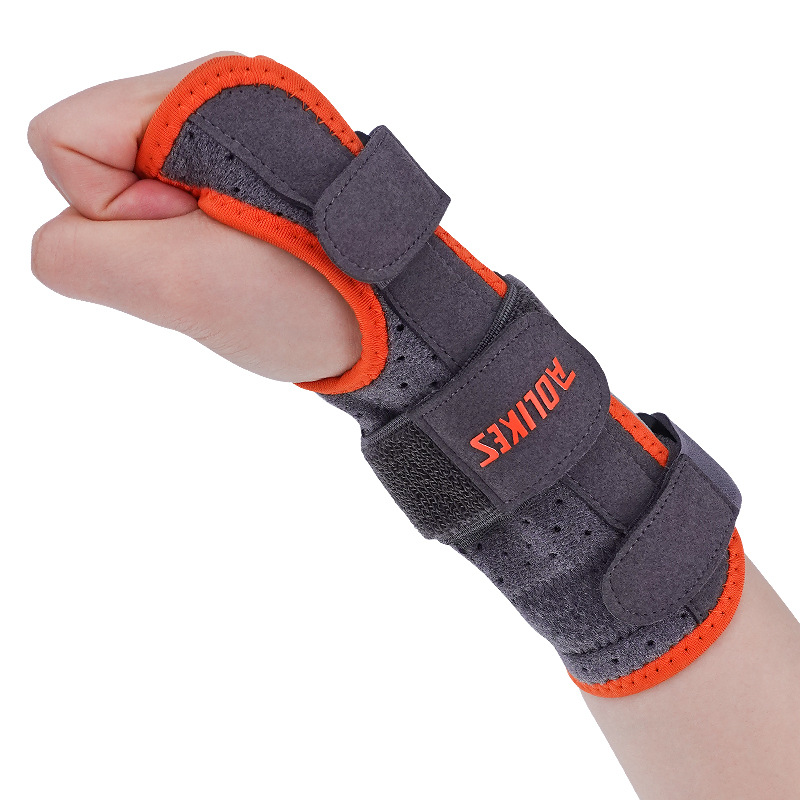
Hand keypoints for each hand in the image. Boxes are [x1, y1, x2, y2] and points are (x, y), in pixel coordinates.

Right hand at [28, 54, 360, 382]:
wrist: (396, 324)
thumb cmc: (306, 305)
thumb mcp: (178, 286)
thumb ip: (76, 254)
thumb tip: (69, 237)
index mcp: (201, 95)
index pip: (63, 139)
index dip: (113, 211)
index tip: (192, 239)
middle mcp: (216, 95)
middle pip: (93, 155)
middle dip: (141, 226)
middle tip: (221, 254)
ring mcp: (230, 131)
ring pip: (128, 184)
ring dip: (167, 239)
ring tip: (238, 259)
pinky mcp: (240, 168)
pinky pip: (165, 203)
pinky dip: (188, 242)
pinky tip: (241, 256)